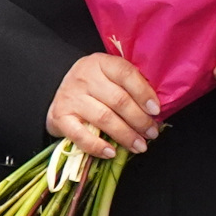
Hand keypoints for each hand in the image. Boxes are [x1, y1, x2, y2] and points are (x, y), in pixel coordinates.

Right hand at [48, 53, 163, 160]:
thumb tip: (154, 110)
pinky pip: (80, 135)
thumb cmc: (93, 87)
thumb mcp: (109, 76)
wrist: (59, 93)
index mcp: (101, 63)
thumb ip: (129, 86)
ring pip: (103, 118)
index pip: (126, 74)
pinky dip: (97, 146)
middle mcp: (84, 77)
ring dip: (125, 135)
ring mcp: (71, 97)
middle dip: (139, 120)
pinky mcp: (60, 117)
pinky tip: (111, 152)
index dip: (144, 93)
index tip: (156, 110)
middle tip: (152, 133)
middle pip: (118, 100)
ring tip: (139, 146)